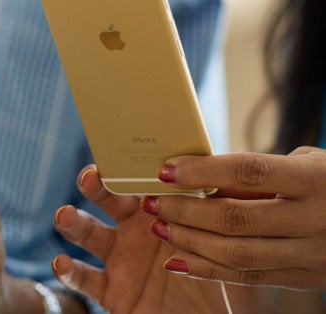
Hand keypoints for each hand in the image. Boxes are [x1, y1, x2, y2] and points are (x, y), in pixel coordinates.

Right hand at [52, 165, 277, 312]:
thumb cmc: (231, 282)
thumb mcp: (239, 245)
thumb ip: (229, 213)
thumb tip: (226, 176)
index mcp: (166, 211)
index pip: (144, 181)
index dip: (133, 166)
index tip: (126, 153)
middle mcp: (137, 230)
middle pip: (110, 199)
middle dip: (97, 184)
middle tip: (92, 176)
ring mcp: (121, 260)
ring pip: (89, 233)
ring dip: (73, 222)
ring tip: (64, 216)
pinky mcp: (111, 291)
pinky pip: (86, 280)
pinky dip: (70, 272)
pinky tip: (62, 263)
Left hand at [141, 147, 325, 288]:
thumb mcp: (305, 165)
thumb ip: (258, 175)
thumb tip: (200, 183)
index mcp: (313, 180)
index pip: (248, 172)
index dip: (203, 171)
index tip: (166, 171)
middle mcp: (312, 218)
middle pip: (235, 217)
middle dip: (185, 210)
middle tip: (153, 202)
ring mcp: (309, 253)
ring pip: (237, 253)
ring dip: (189, 240)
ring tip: (160, 227)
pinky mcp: (302, 277)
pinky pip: (247, 277)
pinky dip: (207, 270)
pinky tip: (176, 260)